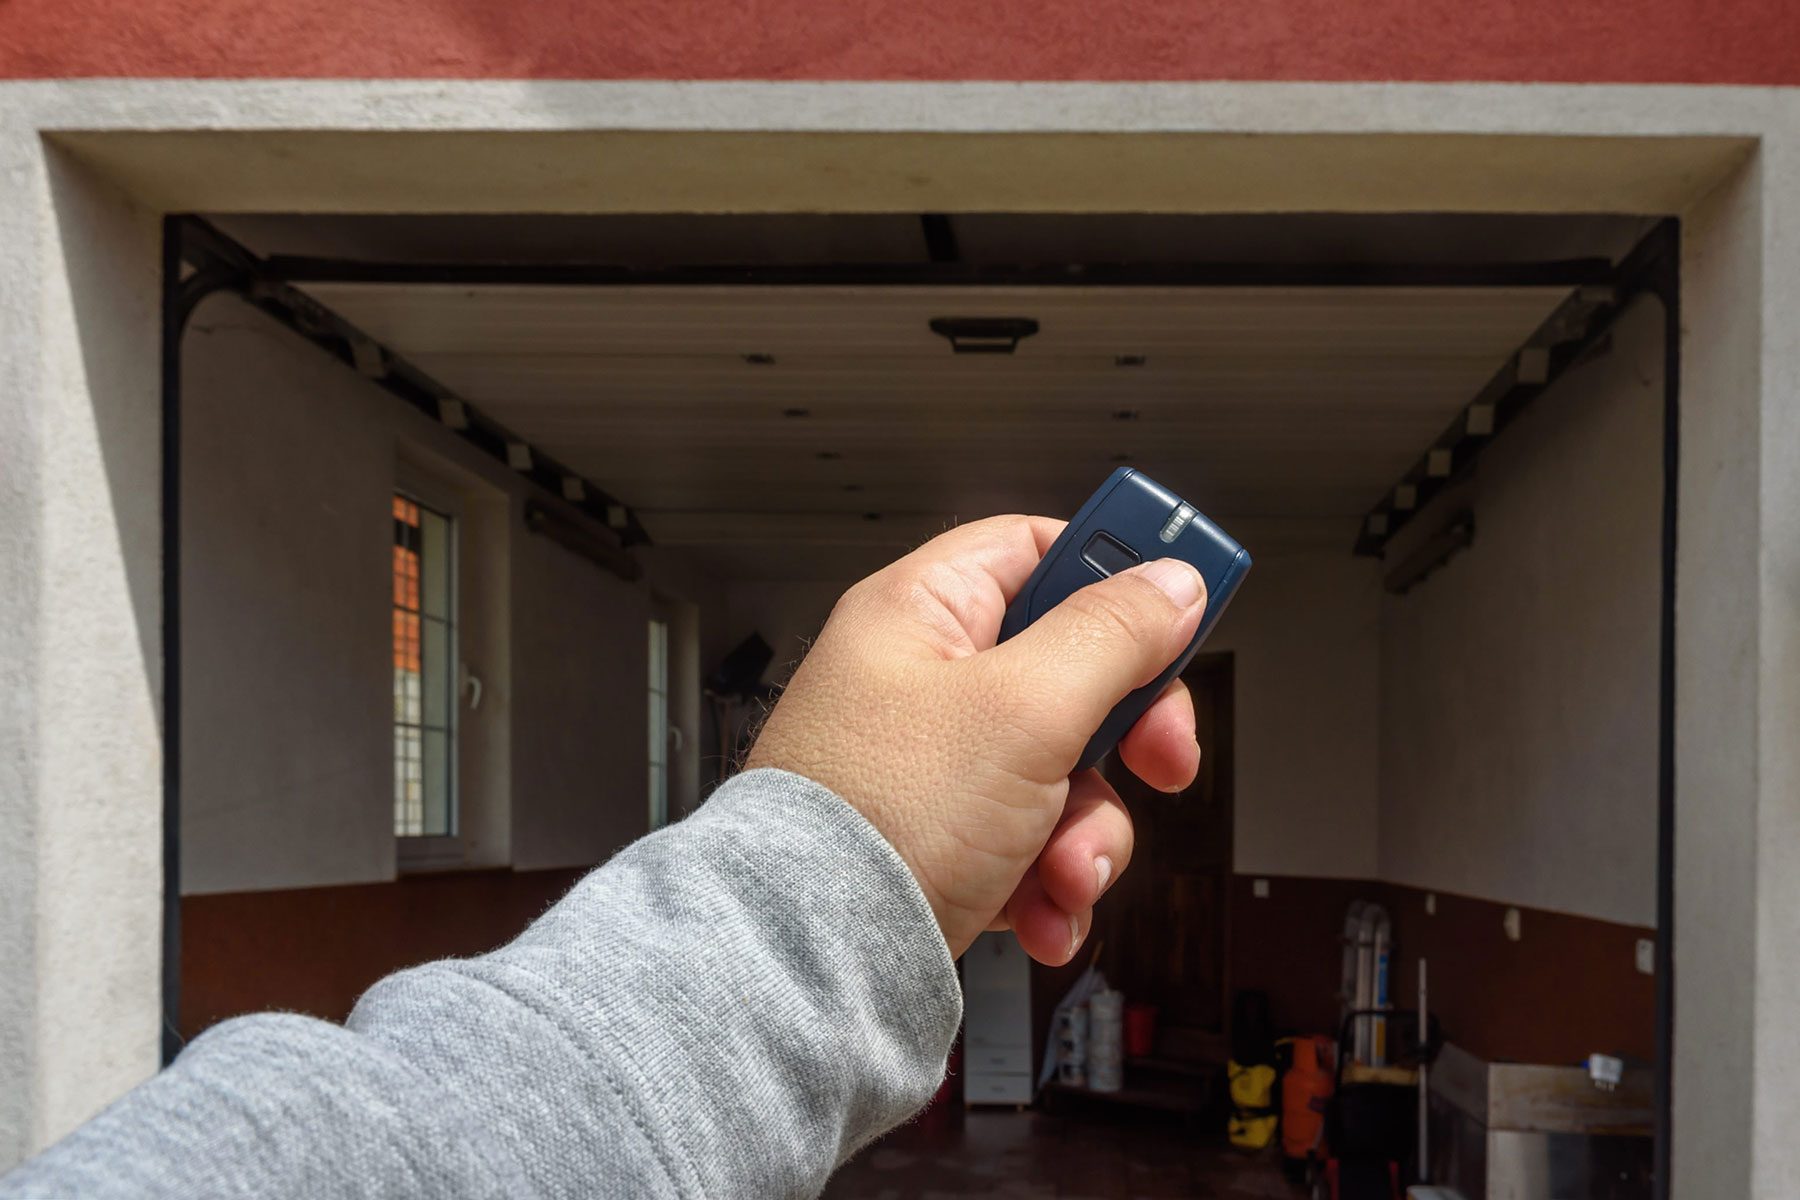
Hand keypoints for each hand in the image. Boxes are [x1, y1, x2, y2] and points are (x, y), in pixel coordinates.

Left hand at [745, 515, 1206, 964]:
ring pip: (1064, 774)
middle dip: (1124, 740)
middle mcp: (921, 682)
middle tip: (1161, 762)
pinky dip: (1048, 884)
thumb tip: (1171, 581)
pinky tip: (1038, 915)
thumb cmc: (879, 820)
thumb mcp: (1022, 709)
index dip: (1114, 576)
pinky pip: (1031, 845)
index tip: (1180, 617)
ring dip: (1088, 834)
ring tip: (1063, 872)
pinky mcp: (941, 844)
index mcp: (921, 614)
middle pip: (1071, 674)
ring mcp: (931, 769)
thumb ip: (1110, 636)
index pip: (1036, 551)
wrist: (810, 965)